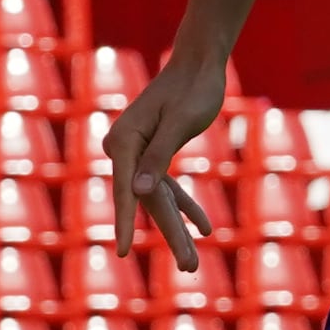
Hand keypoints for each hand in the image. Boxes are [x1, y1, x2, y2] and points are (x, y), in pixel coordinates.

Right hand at [103, 47, 236, 272]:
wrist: (199, 62)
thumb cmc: (193, 88)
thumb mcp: (180, 123)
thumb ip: (158, 156)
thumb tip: (137, 192)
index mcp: (123, 140)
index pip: (125, 190)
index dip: (126, 223)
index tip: (124, 251)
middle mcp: (125, 148)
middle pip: (145, 200)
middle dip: (170, 234)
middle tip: (191, 267)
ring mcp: (138, 152)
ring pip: (157, 199)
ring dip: (178, 228)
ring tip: (193, 264)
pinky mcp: (155, 152)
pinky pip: (167, 187)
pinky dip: (186, 206)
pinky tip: (205, 227)